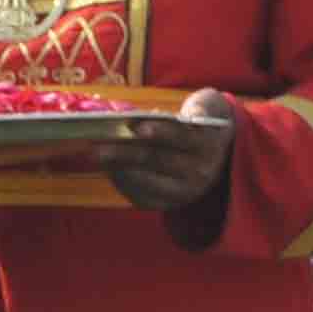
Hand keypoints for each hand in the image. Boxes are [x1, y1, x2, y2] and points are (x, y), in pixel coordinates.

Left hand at [100, 86, 240, 215]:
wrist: (215, 153)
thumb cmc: (199, 122)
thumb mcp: (208, 107)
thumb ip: (202, 107)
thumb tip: (193, 116)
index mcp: (209, 145)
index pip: (182, 137)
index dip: (161, 132)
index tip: (137, 128)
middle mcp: (200, 173)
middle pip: (159, 160)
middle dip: (127, 153)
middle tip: (99, 146)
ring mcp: (185, 191)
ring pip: (148, 181)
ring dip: (120, 168)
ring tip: (98, 155)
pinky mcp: (170, 204)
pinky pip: (143, 197)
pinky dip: (123, 183)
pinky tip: (108, 169)